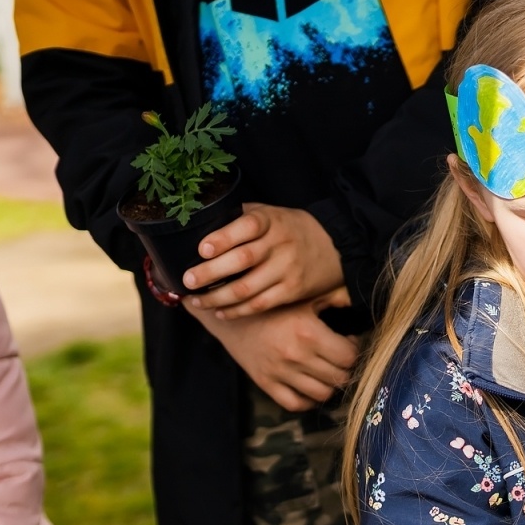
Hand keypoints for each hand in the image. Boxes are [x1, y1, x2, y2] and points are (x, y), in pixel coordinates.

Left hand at [184, 203, 343, 317]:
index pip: (247, 226)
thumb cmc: (293, 229)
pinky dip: (237, 311)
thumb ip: (243, 217)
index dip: (223, 238)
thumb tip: (204, 224)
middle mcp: (280, 245)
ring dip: (217, 297)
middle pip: (242, 260)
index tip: (202, 249)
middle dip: (210, 273)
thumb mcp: (272, 213)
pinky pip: (260, 305)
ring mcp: (286, 270)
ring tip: (196, 301)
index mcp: (272, 221)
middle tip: (188, 281)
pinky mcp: (291, 291)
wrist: (337, 247)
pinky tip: (220, 312)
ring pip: (246, 288)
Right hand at [189, 297, 357, 410]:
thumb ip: (334, 297)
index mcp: (309, 332)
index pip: (349, 356)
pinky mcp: (266, 383)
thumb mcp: (303, 296)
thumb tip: (359, 300)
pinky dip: (308, 400)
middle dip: (346, 368)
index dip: (355, 350)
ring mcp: (280, 372)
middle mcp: (296, 356)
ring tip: (327, 371)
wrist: (230, 314)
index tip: (348, 342)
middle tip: (341, 358)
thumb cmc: (272, 303)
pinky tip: (311, 386)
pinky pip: (295, 404)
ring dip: (330, 384)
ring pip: (322, 394)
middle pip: (340, 377)